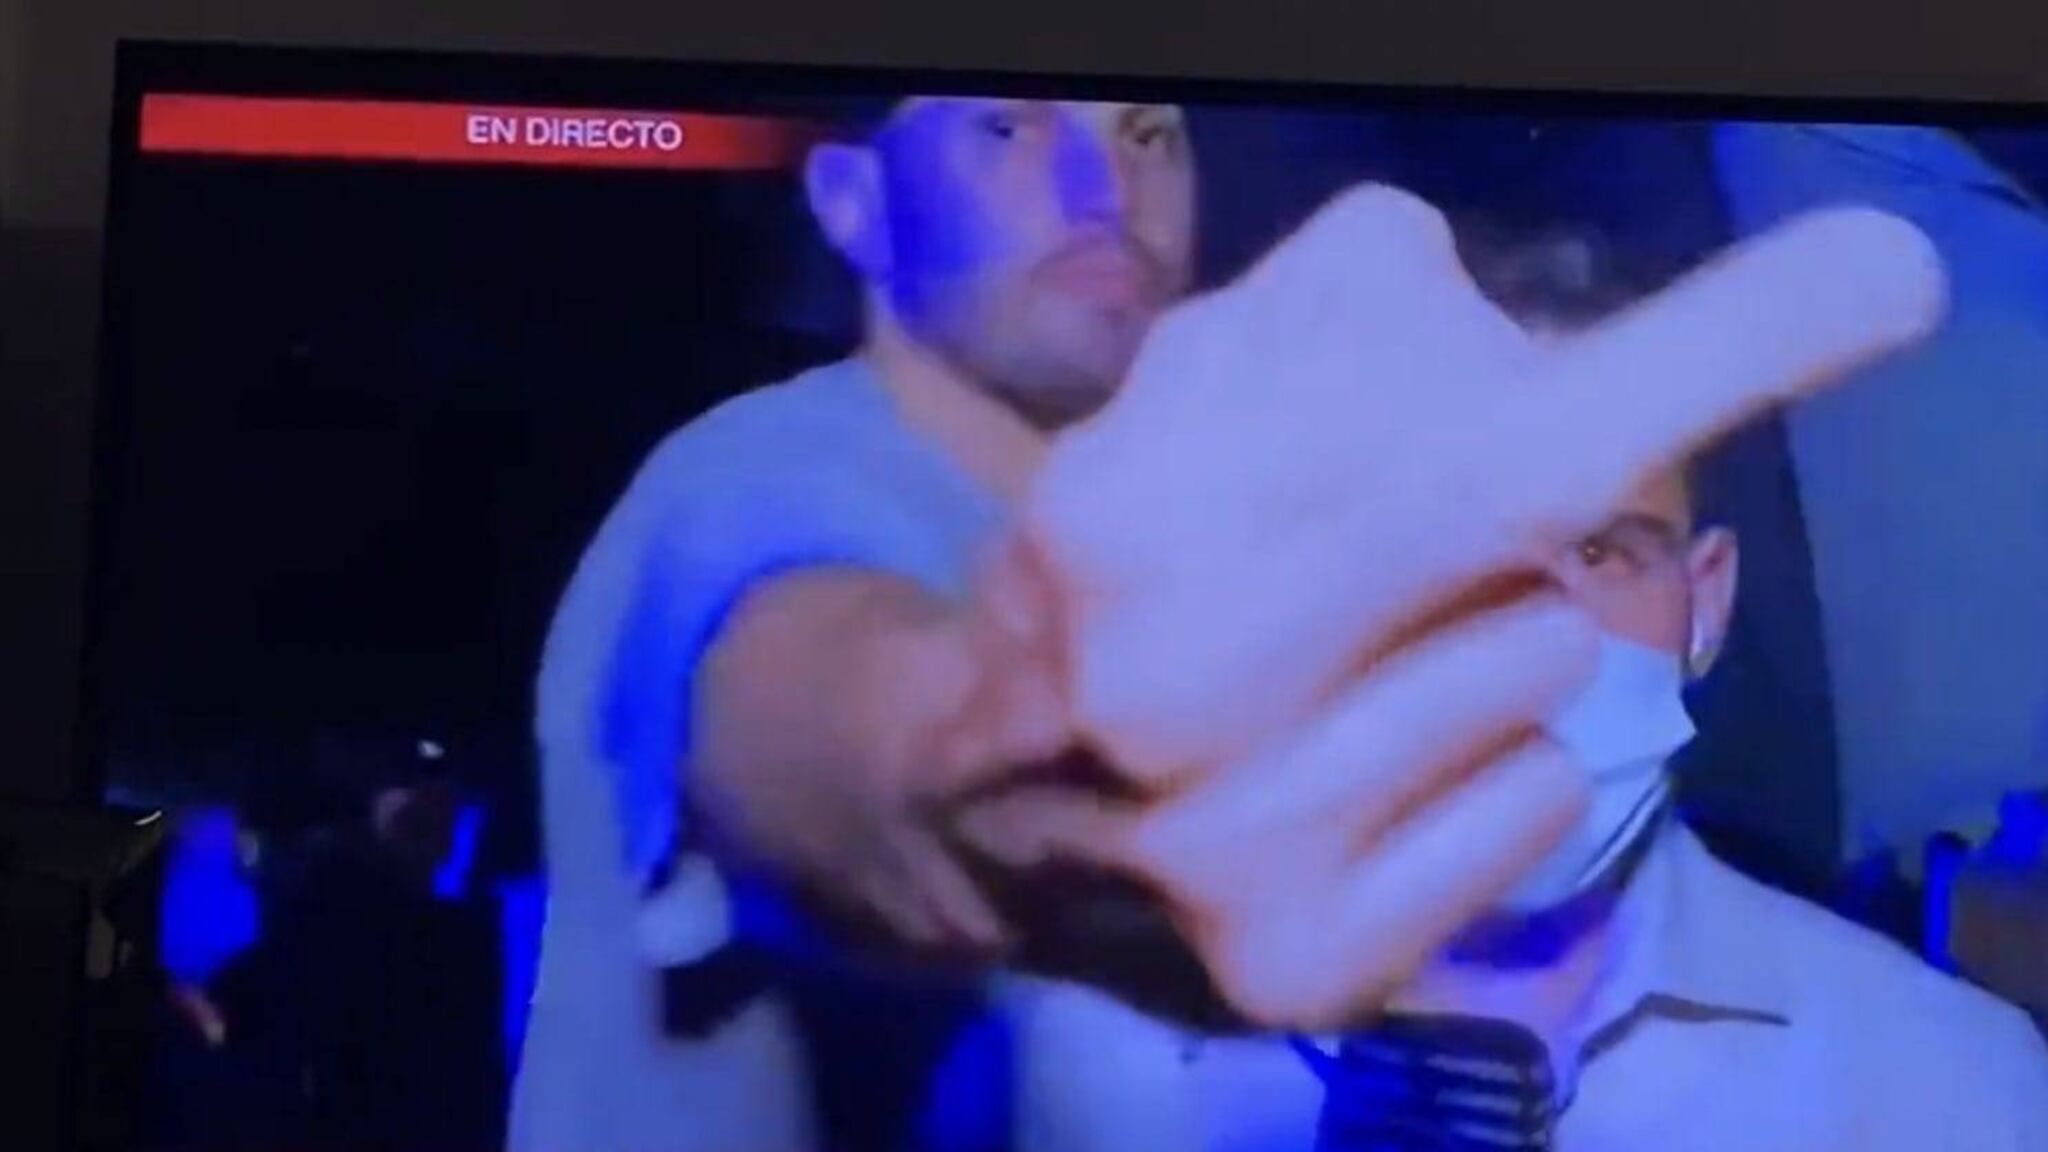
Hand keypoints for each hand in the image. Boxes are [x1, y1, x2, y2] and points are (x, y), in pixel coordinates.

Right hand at [969, 187, 1944, 1027]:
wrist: (970, 795)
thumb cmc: (1110, 573)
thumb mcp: (1176, 406)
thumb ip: (1344, 334)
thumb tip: (1542, 342)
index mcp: (1136, 511)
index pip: (1465, 433)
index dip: (1702, 350)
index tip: (1876, 281)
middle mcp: (1178, 687)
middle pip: (1549, 529)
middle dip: (1565, 481)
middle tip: (1509, 510)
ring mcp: (1237, 853)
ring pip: (1550, 664)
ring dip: (1503, 631)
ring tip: (1373, 662)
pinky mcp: (1297, 970)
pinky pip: (1531, 807)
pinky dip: (1493, 769)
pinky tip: (1380, 772)